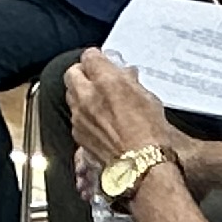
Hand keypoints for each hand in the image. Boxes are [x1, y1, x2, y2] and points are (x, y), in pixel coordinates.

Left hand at [64, 51, 176, 176]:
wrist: (141, 164)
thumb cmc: (150, 133)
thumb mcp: (148, 98)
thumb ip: (131, 82)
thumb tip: (126, 75)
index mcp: (107, 81)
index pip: (90, 56)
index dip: (97, 57)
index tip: (101, 60)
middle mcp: (88, 96)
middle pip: (72, 72)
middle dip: (82, 72)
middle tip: (95, 77)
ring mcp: (80, 115)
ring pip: (70, 94)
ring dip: (80, 92)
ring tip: (96, 98)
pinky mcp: (77, 132)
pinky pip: (74, 115)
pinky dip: (82, 113)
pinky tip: (96, 118)